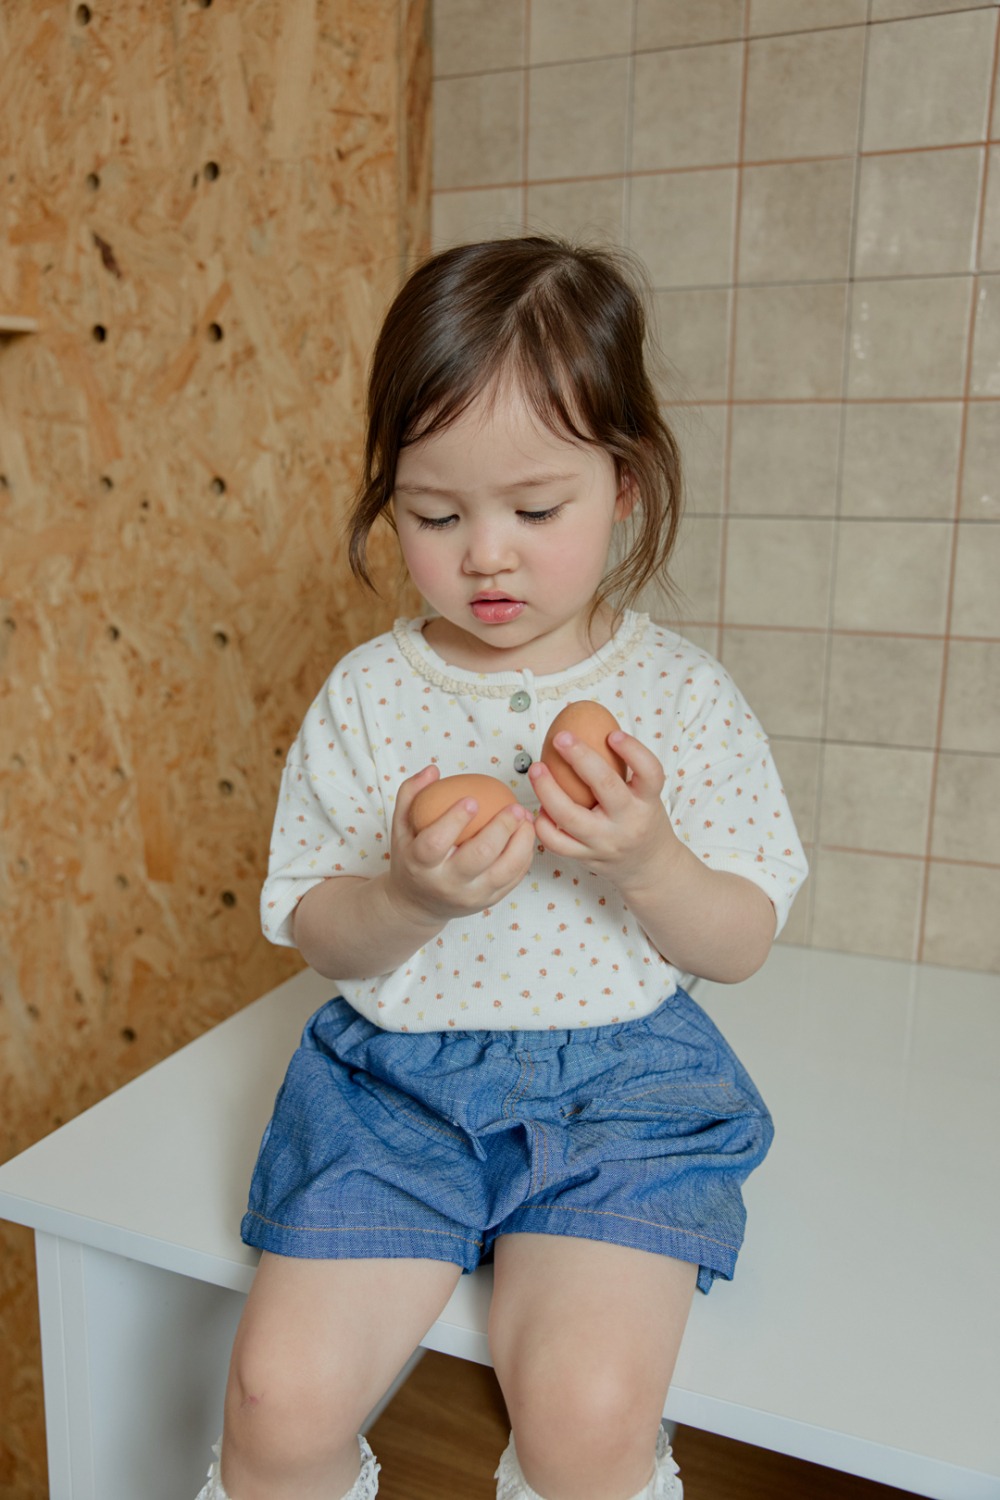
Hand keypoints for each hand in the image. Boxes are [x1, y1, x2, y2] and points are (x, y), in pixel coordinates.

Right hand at [385, 765, 535, 925]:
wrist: (417, 904)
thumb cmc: (411, 859)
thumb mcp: (401, 827)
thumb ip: (411, 794)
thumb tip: (433, 770)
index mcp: (419, 864)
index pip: (436, 843)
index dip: (454, 820)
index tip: (472, 799)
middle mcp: (445, 883)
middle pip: (478, 857)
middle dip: (502, 828)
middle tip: (515, 808)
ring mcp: (469, 896)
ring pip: (504, 871)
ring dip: (521, 842)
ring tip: (526, 820)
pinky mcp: (488, 902)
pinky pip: (513, 879)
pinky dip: (524, 856)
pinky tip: (526, 836)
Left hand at [528, 728, 677, 896]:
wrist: (648, 867)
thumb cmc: (643, 819)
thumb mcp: (646, 795)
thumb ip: (625, 768)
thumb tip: (591, 724)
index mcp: (648, 802)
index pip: (649, 773)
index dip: (633, 751)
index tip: (612, 733)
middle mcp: (629, 822)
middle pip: (606, 787)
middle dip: (581, 758)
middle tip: (561, 738)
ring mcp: (606, 843)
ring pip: (571, 817)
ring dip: (548, 791)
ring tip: (536, 769)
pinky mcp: (586, 858)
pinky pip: (557, 842)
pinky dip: (543, 824)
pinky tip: (538, 808)